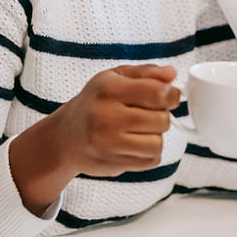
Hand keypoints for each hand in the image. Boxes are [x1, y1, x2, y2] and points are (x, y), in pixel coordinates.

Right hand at [9, 64, 180, 214]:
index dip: (171, 95)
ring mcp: (108, 143)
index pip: (157, 93)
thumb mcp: (115, 78)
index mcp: (109, 89)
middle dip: (161, 116)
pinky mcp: (112, 164)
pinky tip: (132, 145)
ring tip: (138, 131)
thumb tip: (172, 74)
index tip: (169, 97)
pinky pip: (151, 161)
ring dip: (155, 137)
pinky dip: (148, 153)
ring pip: (158, 143)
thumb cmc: (95, 103)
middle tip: (145, 115)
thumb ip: (146, 73)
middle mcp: (106, 116)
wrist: (64, 138)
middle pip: (162, 120)